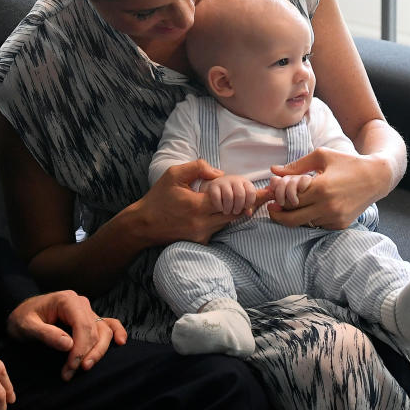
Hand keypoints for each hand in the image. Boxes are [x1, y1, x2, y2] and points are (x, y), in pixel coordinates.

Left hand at [7, 291, 127, 380]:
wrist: (20, 314)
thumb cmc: (22, 319)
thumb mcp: (27, 326)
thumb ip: (46, 334)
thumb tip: (69, 344)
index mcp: (67, 300)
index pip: (82, 326)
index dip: (80, 350)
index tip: (70, 368)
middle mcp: (81, 302)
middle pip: (94, 331)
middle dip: (85, 355)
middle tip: (70, 373)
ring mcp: (87, 310)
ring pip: (103, 332)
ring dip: (98, 352)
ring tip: (85, 368)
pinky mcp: (88, 319)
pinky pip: (107, 324)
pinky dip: (116, 332)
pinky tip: (121, 342)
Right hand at [140, 160, 271, 244]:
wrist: (143, 225)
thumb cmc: (158, 197)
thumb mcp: (174, 174)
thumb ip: (198, 168)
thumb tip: (220, 174)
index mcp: (197, 205)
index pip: (231, 200)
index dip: (248, 194)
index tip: (266, 192)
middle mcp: (202, 223)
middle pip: (235, 213)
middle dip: (249, 203)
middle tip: (266, 195)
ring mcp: (202, 234)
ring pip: (228, 222)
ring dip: (236, 210)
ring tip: (248, 200)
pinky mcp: (200, 242)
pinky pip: (218, 228)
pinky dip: (222, 218)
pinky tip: (222, 209)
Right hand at [203, 175, 257, 215]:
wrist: (217, 186)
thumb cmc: (233, 194)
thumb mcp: (243, 198)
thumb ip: (247, 206)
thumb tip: (249, 213)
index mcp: (244, 182)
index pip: (251, 192)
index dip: (249, 203)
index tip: (245, 207)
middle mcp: (234, 180)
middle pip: (240, 195)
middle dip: (238, 207)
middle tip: (235, 211)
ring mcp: (223, 182)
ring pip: (228, 196)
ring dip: (228, 207)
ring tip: (227, 211)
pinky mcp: (213, 185)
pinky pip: (217, 197)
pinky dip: (219, 206)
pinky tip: (220, 208)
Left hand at [268, 148, 384, 228]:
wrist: (376, 177)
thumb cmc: (347, 162)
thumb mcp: (321, 156)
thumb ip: (295, 166)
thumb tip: (273, 171)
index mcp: (321, 188)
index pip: (289, 200)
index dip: (278, 198)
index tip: (272, 196)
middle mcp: (328, 206)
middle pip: (292, 218)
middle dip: (279, 214)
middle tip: (272, 207)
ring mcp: (335, 217)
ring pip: (304, 223)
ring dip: (295, 216)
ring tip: (291, 205)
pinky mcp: (341, 224)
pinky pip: (317, 225)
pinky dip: (310, 218)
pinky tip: (309, 208)